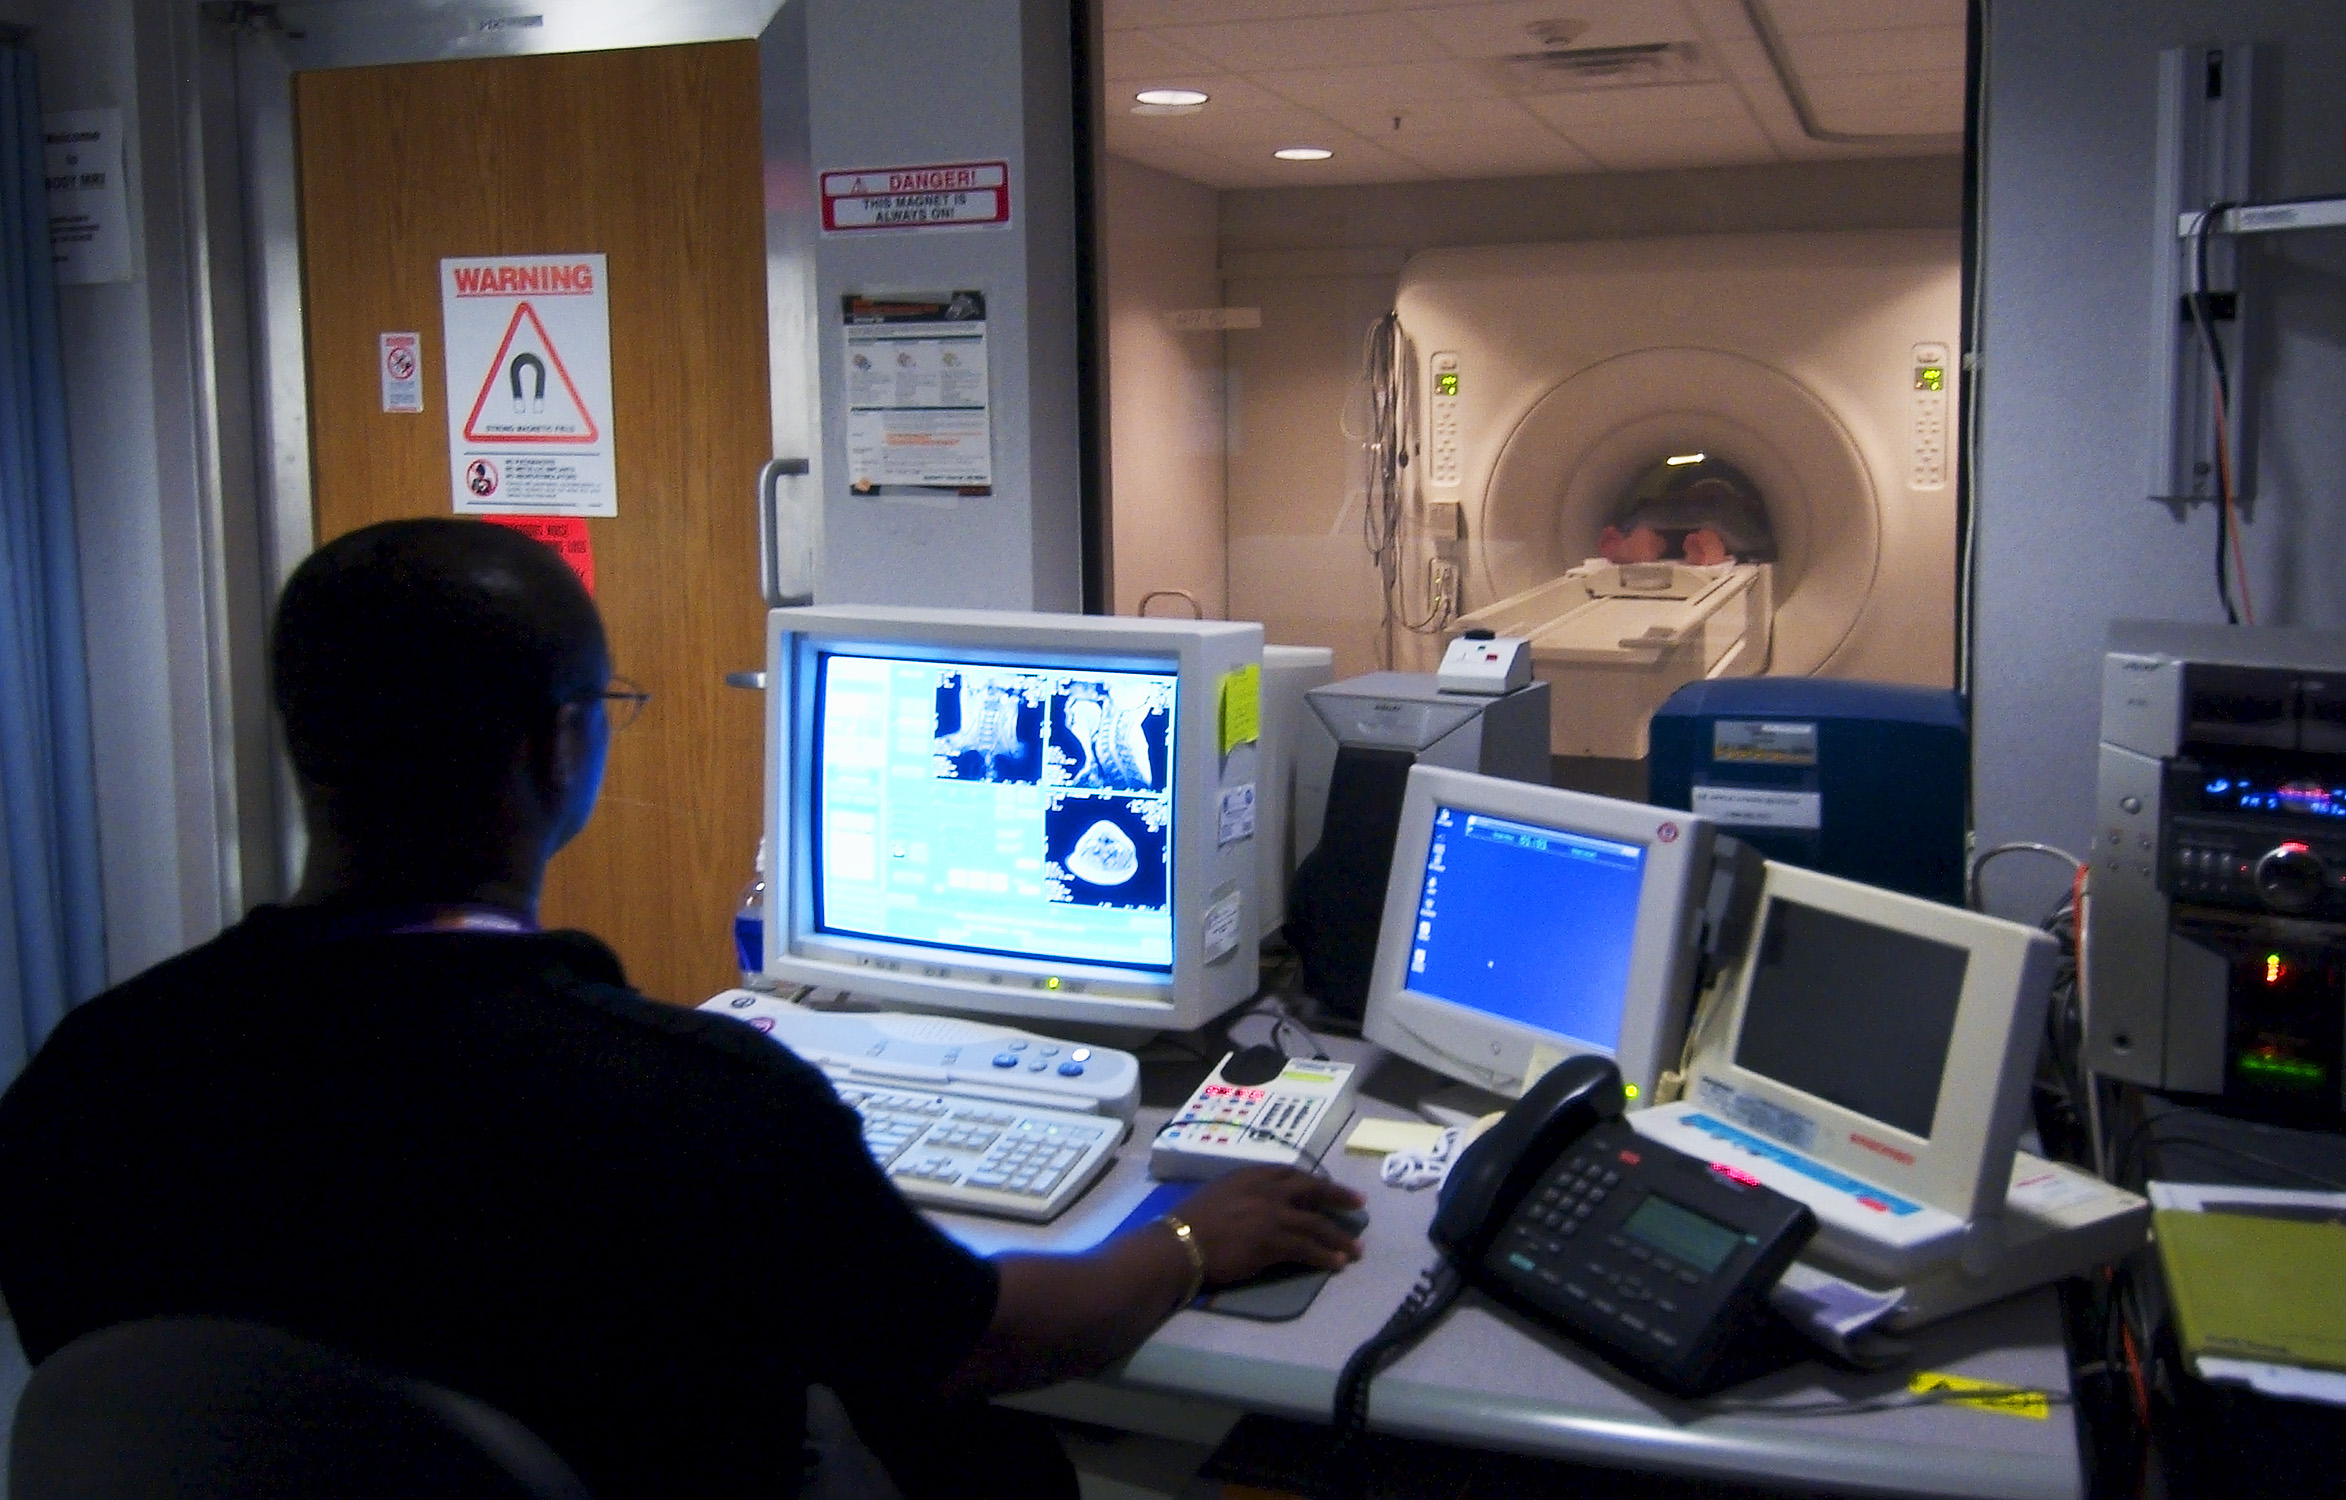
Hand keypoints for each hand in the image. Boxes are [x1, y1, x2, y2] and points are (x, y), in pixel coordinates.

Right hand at [1176, 1167, 1364, 1285]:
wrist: (1179, 1244)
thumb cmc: (1189, 1222)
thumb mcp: (1219, 1194)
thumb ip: (1243, 1194)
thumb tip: (1260, 1205)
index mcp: (1250, 1175)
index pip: (1292, 1173)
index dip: (1314, 1181)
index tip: (1328, 1187)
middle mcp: (1266, 1190)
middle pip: (1313, 1189)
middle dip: (1339, 1197)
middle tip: (1358, 1204)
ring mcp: (1272, 1215)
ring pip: (1316, 1224)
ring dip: (1339, 1237)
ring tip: (1357, 1248)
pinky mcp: (1273, 1242)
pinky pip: (1308, 1248)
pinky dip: (1326, 1256)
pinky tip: (1338, 1264)